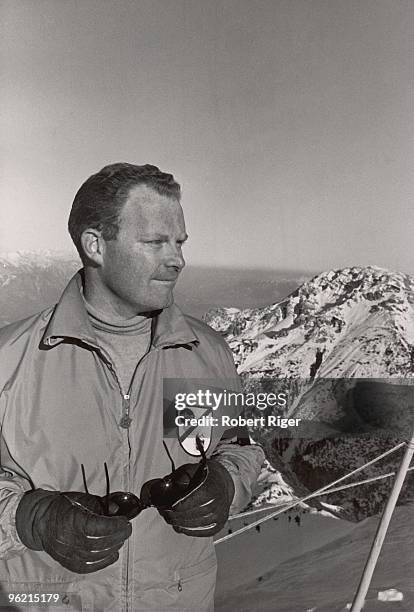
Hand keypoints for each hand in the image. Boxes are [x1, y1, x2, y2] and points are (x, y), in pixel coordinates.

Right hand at [16, 489, 131, 573]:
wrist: (40, 520)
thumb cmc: (62, 507)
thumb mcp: (81, 499)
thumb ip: (100, 504)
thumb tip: (117, 511)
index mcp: (70, 520)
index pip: (96, 527)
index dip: (114, 526)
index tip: (124, 521)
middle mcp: (67, 539)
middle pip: (97, 543)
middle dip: (117, 537)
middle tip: (126, 529)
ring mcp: (66, 553)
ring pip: (94, 557)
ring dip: (112, 548)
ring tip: (120, 539)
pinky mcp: (67, 562)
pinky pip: (88, 567)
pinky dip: (103, 562)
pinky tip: (112, 554)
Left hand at [142, 459, 234, 536]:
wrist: (224, 481)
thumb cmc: (206, 475)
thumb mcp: (192, 469)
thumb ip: (180, 477)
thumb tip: (165, 487)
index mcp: (212, 488)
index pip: (194, 500)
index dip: (181, 504)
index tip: (170, 506)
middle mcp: (218, 503)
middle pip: (194, 513)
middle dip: (177, 515)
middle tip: (166, 514)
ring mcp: (220, 516)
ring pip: (197, 524)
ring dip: (181, 524)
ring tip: (171, 520)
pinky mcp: (219, 525)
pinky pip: (202, 532)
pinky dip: (190, 531)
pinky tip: (181, 526)